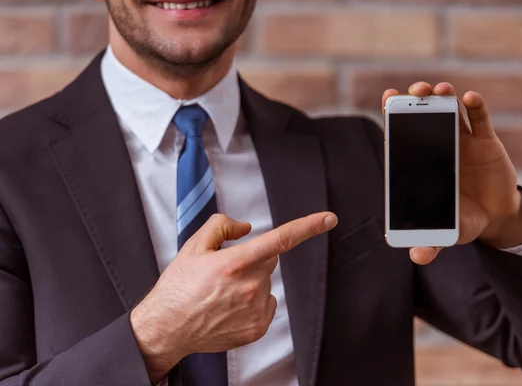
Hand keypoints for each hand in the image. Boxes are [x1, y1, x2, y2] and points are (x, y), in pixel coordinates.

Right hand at [130, 212, 337, 382]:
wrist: (168, 328)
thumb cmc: (179, 287)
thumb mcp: (193, 246)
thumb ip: (222, 226)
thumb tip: (246, 228)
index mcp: (235, 263)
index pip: (280, 239)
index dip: (308, 227)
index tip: (328, 219)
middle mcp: (249, 286)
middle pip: (269, 260)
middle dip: (254, 259)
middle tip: (226, 270)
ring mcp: (255, 309)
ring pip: (266, 282)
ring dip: (251, 282)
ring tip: (222, 292)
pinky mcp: (257, 327)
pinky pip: (267, 304)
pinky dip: (254, 302)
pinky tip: (230, 307)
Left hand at [382, 83, 521, 264]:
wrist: (495, 217)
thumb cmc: (462, 219)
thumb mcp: (448, 232)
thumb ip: (432, 243)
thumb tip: (418, 257)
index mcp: (421, 163)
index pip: (403, 135)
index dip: (394, 115)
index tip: (387, 98)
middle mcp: (438, 146)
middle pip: (425, 117)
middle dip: (417, 101)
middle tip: (413, 91)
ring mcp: (462, 141)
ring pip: (450, 112)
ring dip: (444, 98)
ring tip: (439, 90)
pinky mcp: (486, 142)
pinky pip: (480, 120)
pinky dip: (475, 107)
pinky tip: (470, 98)